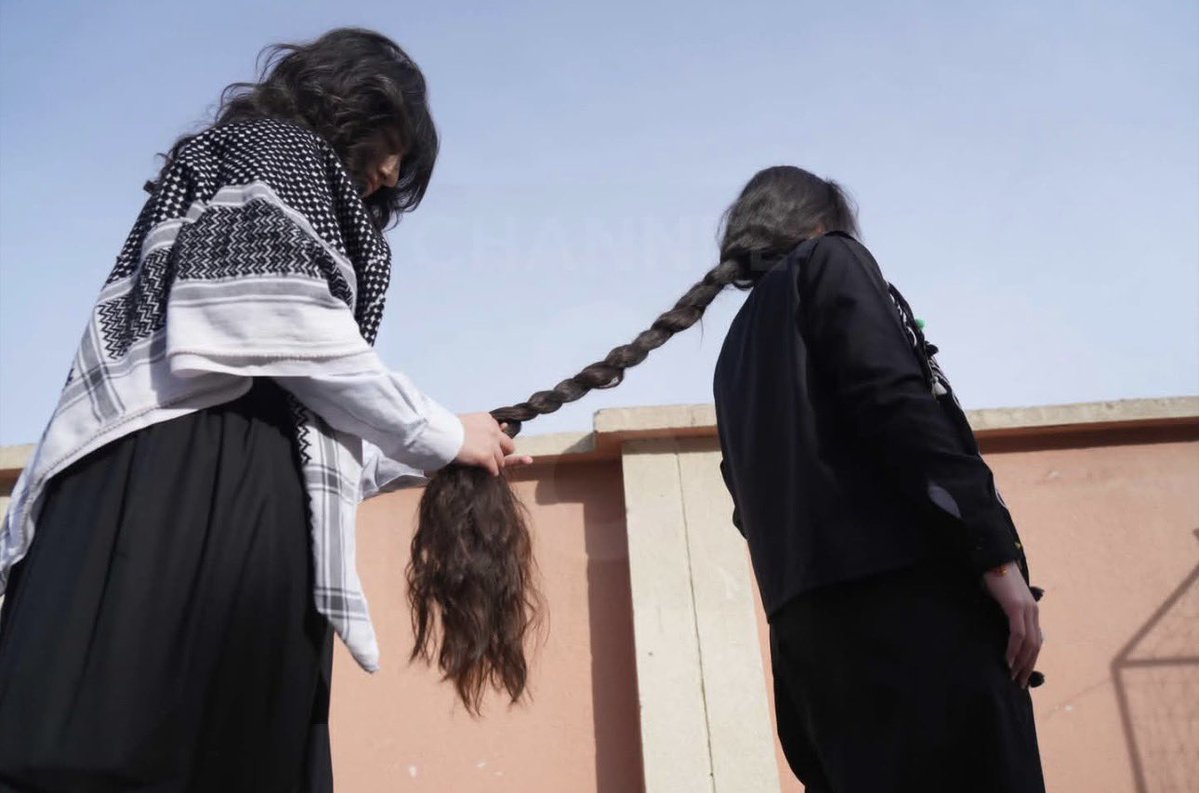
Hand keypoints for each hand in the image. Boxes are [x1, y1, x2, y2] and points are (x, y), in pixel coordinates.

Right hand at [454, 414, 530, 474]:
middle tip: (494, 457)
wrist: (442, 434)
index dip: (495, 440)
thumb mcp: (465, 420)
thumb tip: (488, 429)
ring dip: (495, 463)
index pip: (499, 431)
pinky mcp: (487, 457)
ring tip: (488, 467)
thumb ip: (477, 425)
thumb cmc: (447, 427)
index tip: (490, 444)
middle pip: (508, 445)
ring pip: (501, 459)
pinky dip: (491, 472)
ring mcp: (491, 444)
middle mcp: (493, 431)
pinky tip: (486, 472)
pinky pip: (495, 469)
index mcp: (487, 419)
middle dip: (502, 452)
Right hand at [982, 562, 1041, 687]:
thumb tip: (1005, 632)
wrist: (993, 560)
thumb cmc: (994, 579)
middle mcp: (1033, 612)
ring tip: (1013, 675)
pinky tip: (1007, 660)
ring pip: (1029, 643)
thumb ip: (1008, 615)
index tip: (1022, 674)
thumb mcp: (1004, 600)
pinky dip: (1014, 649)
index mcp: (1031, 611)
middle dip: (1028, 666)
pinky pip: (1018, 635)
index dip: (1030, 659)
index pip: (1036, 641)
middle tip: (1019, 682)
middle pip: (1036, 646)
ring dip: (1021, 662)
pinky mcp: (1016, 607)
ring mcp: (1027, 610)